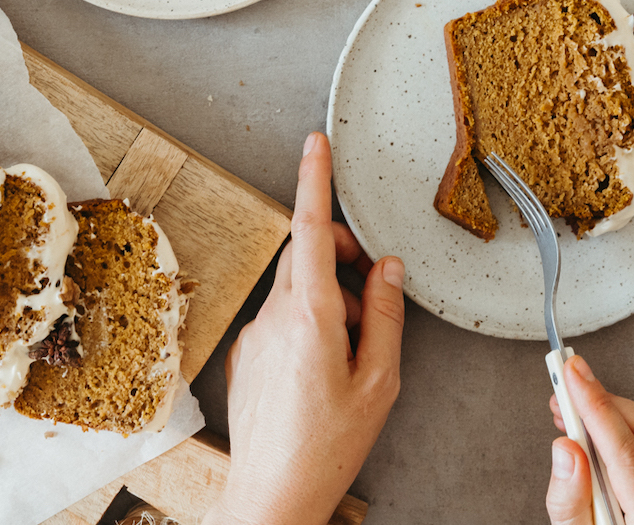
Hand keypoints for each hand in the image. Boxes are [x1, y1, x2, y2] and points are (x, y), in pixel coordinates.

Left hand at [204, 132, 405, 524]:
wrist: (271, 495)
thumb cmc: (327, 446)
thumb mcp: (379, 381)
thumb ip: (385, 314)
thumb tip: (386, 268)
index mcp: (309, 317)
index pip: (310, 230)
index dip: (315, 180)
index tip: (316, 143)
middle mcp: (273, 317)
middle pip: (306, 254)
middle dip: (338, 252)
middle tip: (371, 284)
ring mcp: (255, 335)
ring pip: (295, 287)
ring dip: (328, 296)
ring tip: (353, 349)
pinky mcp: (247, 354)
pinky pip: (281, 316)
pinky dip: (309, 321)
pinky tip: (325, 367)